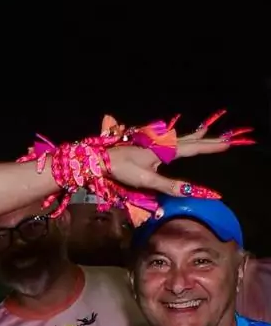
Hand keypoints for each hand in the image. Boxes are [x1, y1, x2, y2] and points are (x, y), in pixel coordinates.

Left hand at [106, 114, 245, 195]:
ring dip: (194, 137)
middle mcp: (162, 145)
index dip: (210, 147)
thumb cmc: (121, 168)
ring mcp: (153, 145)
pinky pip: (169, 142)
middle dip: (207, 141)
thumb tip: (192, 192)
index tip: (228, 144)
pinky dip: (179, 139)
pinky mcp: (145, 149)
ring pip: (180, 140)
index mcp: (165, 150)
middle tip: (226, 139)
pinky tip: (176, 140)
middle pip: (190, 142)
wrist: (98, 159)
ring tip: (206, 133)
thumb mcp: (146, 179)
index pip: (193, 149)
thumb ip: (169, 186)